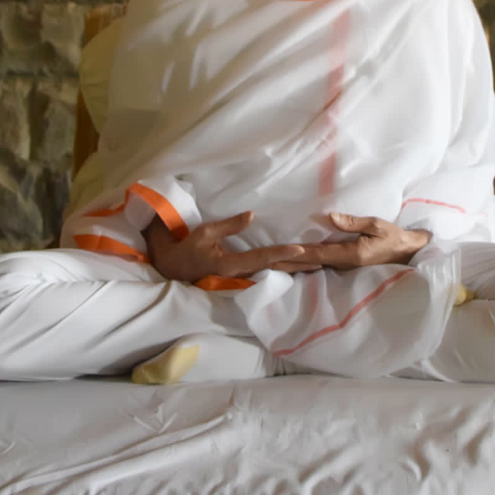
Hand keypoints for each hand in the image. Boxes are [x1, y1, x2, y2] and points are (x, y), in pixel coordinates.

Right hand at [145, 211, 308, 282]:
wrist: (172, 267)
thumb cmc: (186, 248)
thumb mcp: (204, 232)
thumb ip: (229, 225)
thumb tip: (252, 215)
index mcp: (231, 264)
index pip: (262, 257)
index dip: (282, 253)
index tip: (301, 249)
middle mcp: (240, 275)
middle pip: (275, 270)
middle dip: (298, 265)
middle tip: (323, 259)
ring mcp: (242, 278)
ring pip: (274, 273)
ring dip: (295, 269)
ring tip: (318, 263)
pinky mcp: (242, 277)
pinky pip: (267, 273)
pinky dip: (283, 269)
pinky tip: (298, 267)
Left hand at [272, 212, 431, 272]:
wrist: (408, 253)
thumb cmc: (393, 237)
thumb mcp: (376, 225)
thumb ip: (353, 222)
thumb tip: (331, 217)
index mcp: (351, 254)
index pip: (319, 253)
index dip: (299, 253)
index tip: (280, 252)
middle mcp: (345, 265)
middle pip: (311, 264)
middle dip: (289, 263)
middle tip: (266, 263)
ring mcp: (345, 270)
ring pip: (315, 268)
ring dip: (295, 266)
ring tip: (273, 265)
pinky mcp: (346, 269)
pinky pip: (322, 268)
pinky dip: (307, 266)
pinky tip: (294, 265)